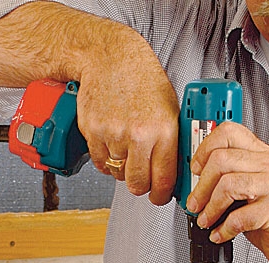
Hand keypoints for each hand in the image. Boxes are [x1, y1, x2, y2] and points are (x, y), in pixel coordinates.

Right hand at [75, 32, 179, 205]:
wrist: (110, 58)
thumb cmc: (142, 79)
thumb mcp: (169, 108)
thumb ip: (171, 142)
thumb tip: (175, 173)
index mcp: (163, 129)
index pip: (164, 179)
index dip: (161, 195)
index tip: (159, 197)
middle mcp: (138, 134)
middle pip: (137, 184)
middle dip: (141, 187)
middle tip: (142, 181)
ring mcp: (113, 135)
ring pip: (118, 174)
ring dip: (122, 169)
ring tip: (127, 150)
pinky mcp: (93, 133)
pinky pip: (100, 163)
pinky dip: (106, 160)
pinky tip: (112, 144)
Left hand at [186, 122, 268, 262]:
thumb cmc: (267, 217)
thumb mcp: (244, 192)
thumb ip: (223, 180)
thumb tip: (192, 183)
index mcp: (260, 155)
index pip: (228, 133)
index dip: (204, 150)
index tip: (195, 170)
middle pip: (221, 160)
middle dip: (200, 187)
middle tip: (194, 204)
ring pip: (228, 185)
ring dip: (210, 209)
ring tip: (206, 221)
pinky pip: (239, 217)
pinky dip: (223, 229)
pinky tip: (220, 234)